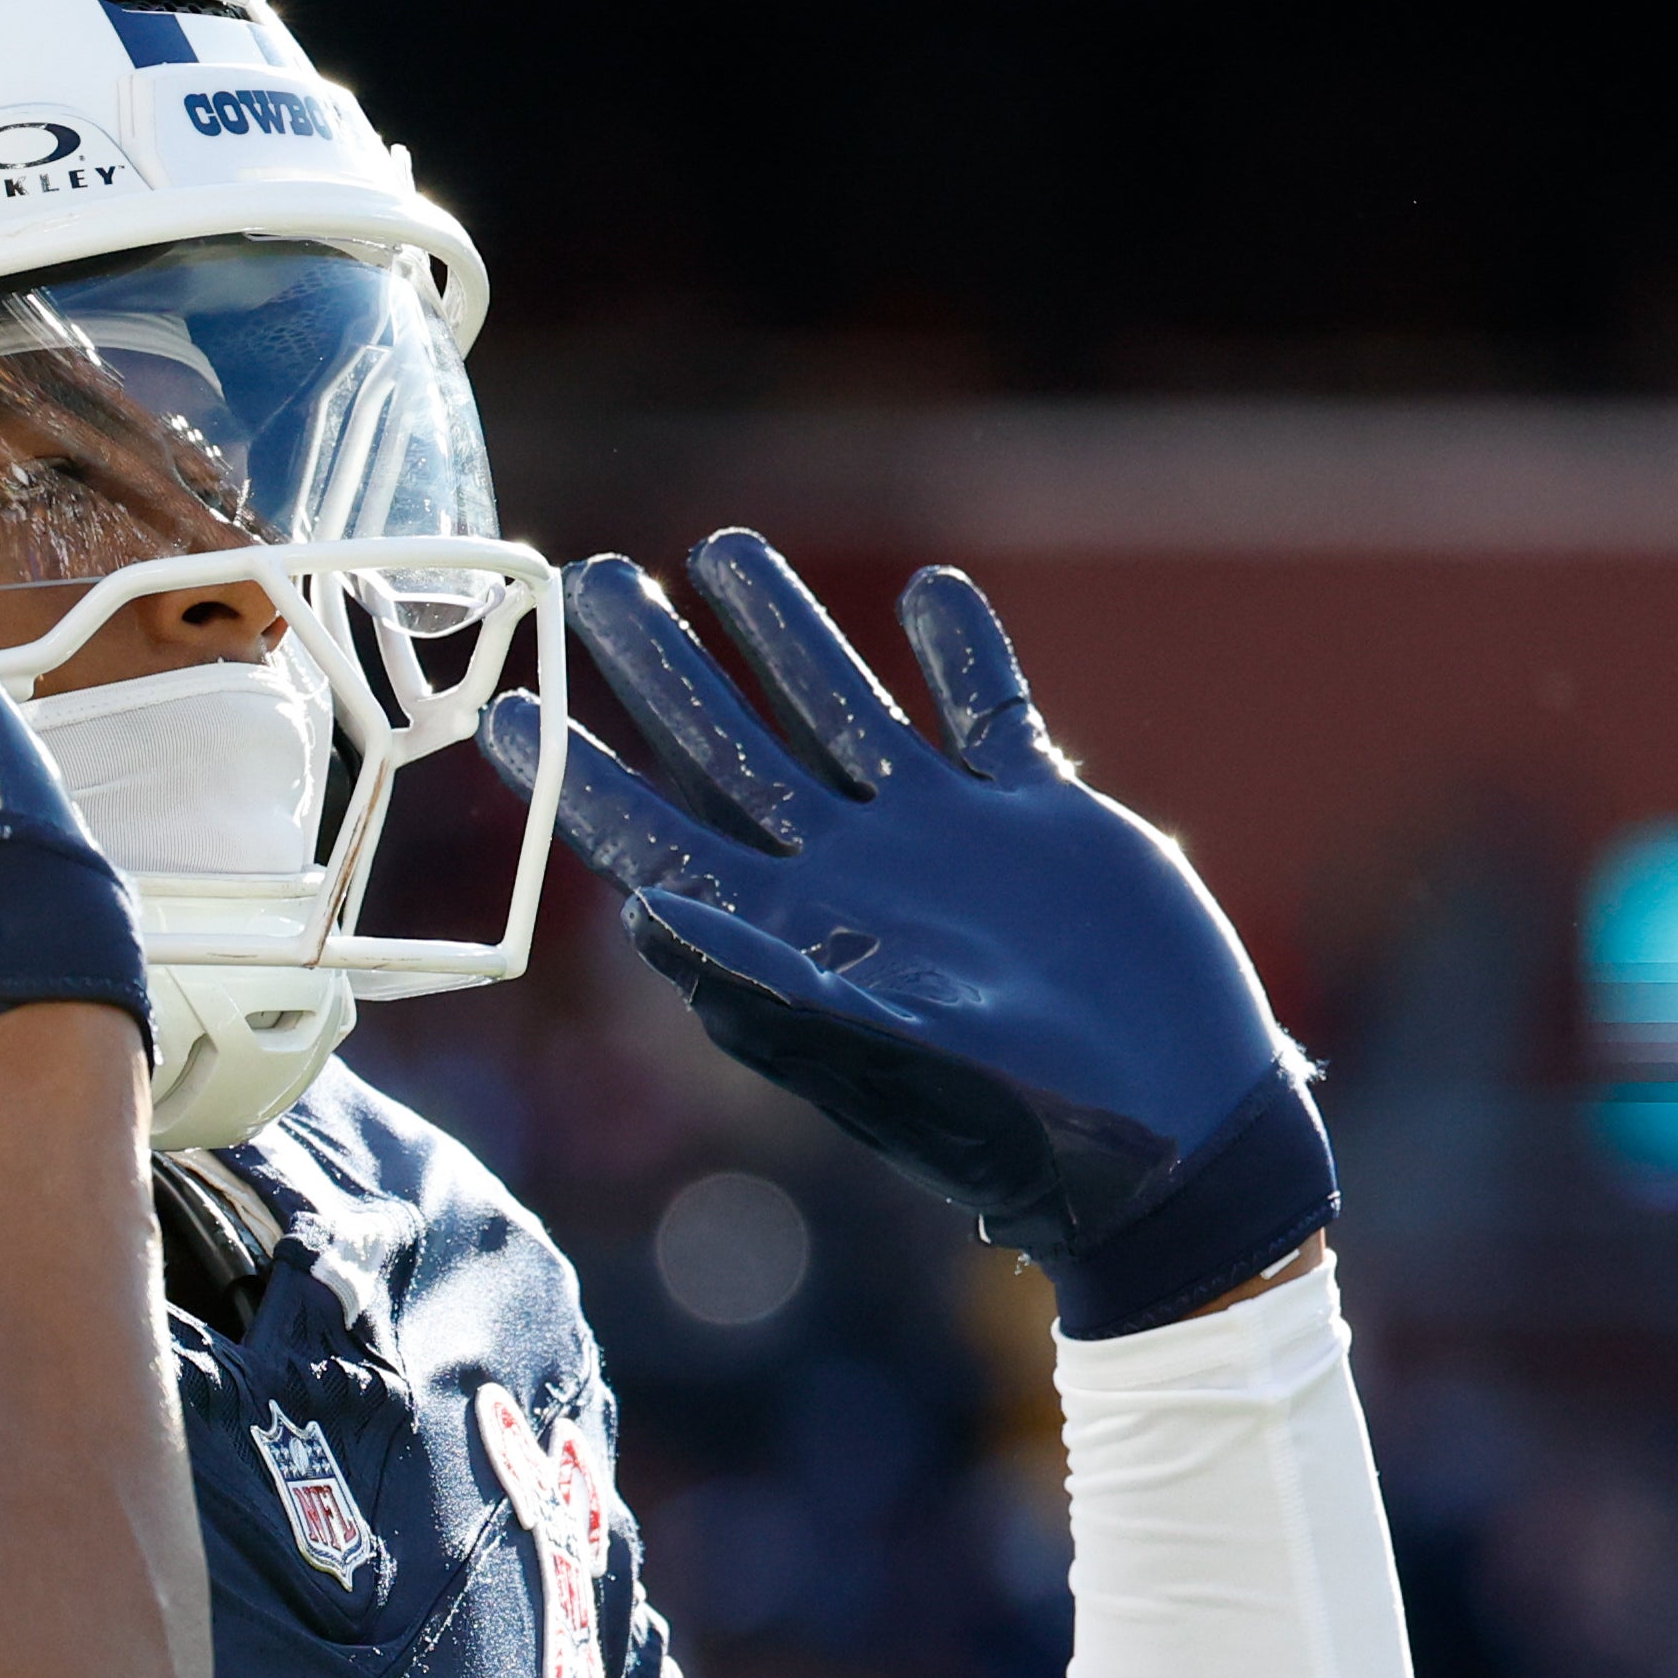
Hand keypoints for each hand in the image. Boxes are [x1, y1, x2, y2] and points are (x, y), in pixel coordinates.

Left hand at [484, 533, 1333, 1337]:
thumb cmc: (1015, 1121)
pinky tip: (928, 591)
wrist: (1168, 1130)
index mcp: (792, 937)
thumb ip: (763, 978)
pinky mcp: (1039, 819)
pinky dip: (962, 652)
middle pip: (731, 747)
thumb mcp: (879, 1054)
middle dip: (663, 664)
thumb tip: (642, 907)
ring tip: (726, 547)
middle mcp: (852, 879)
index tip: (509, 701)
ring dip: (787, 631)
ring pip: (844, 709)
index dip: (580, 772)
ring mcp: (943, 843)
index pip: (659, 836)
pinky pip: (989, 714)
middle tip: (596, 576)